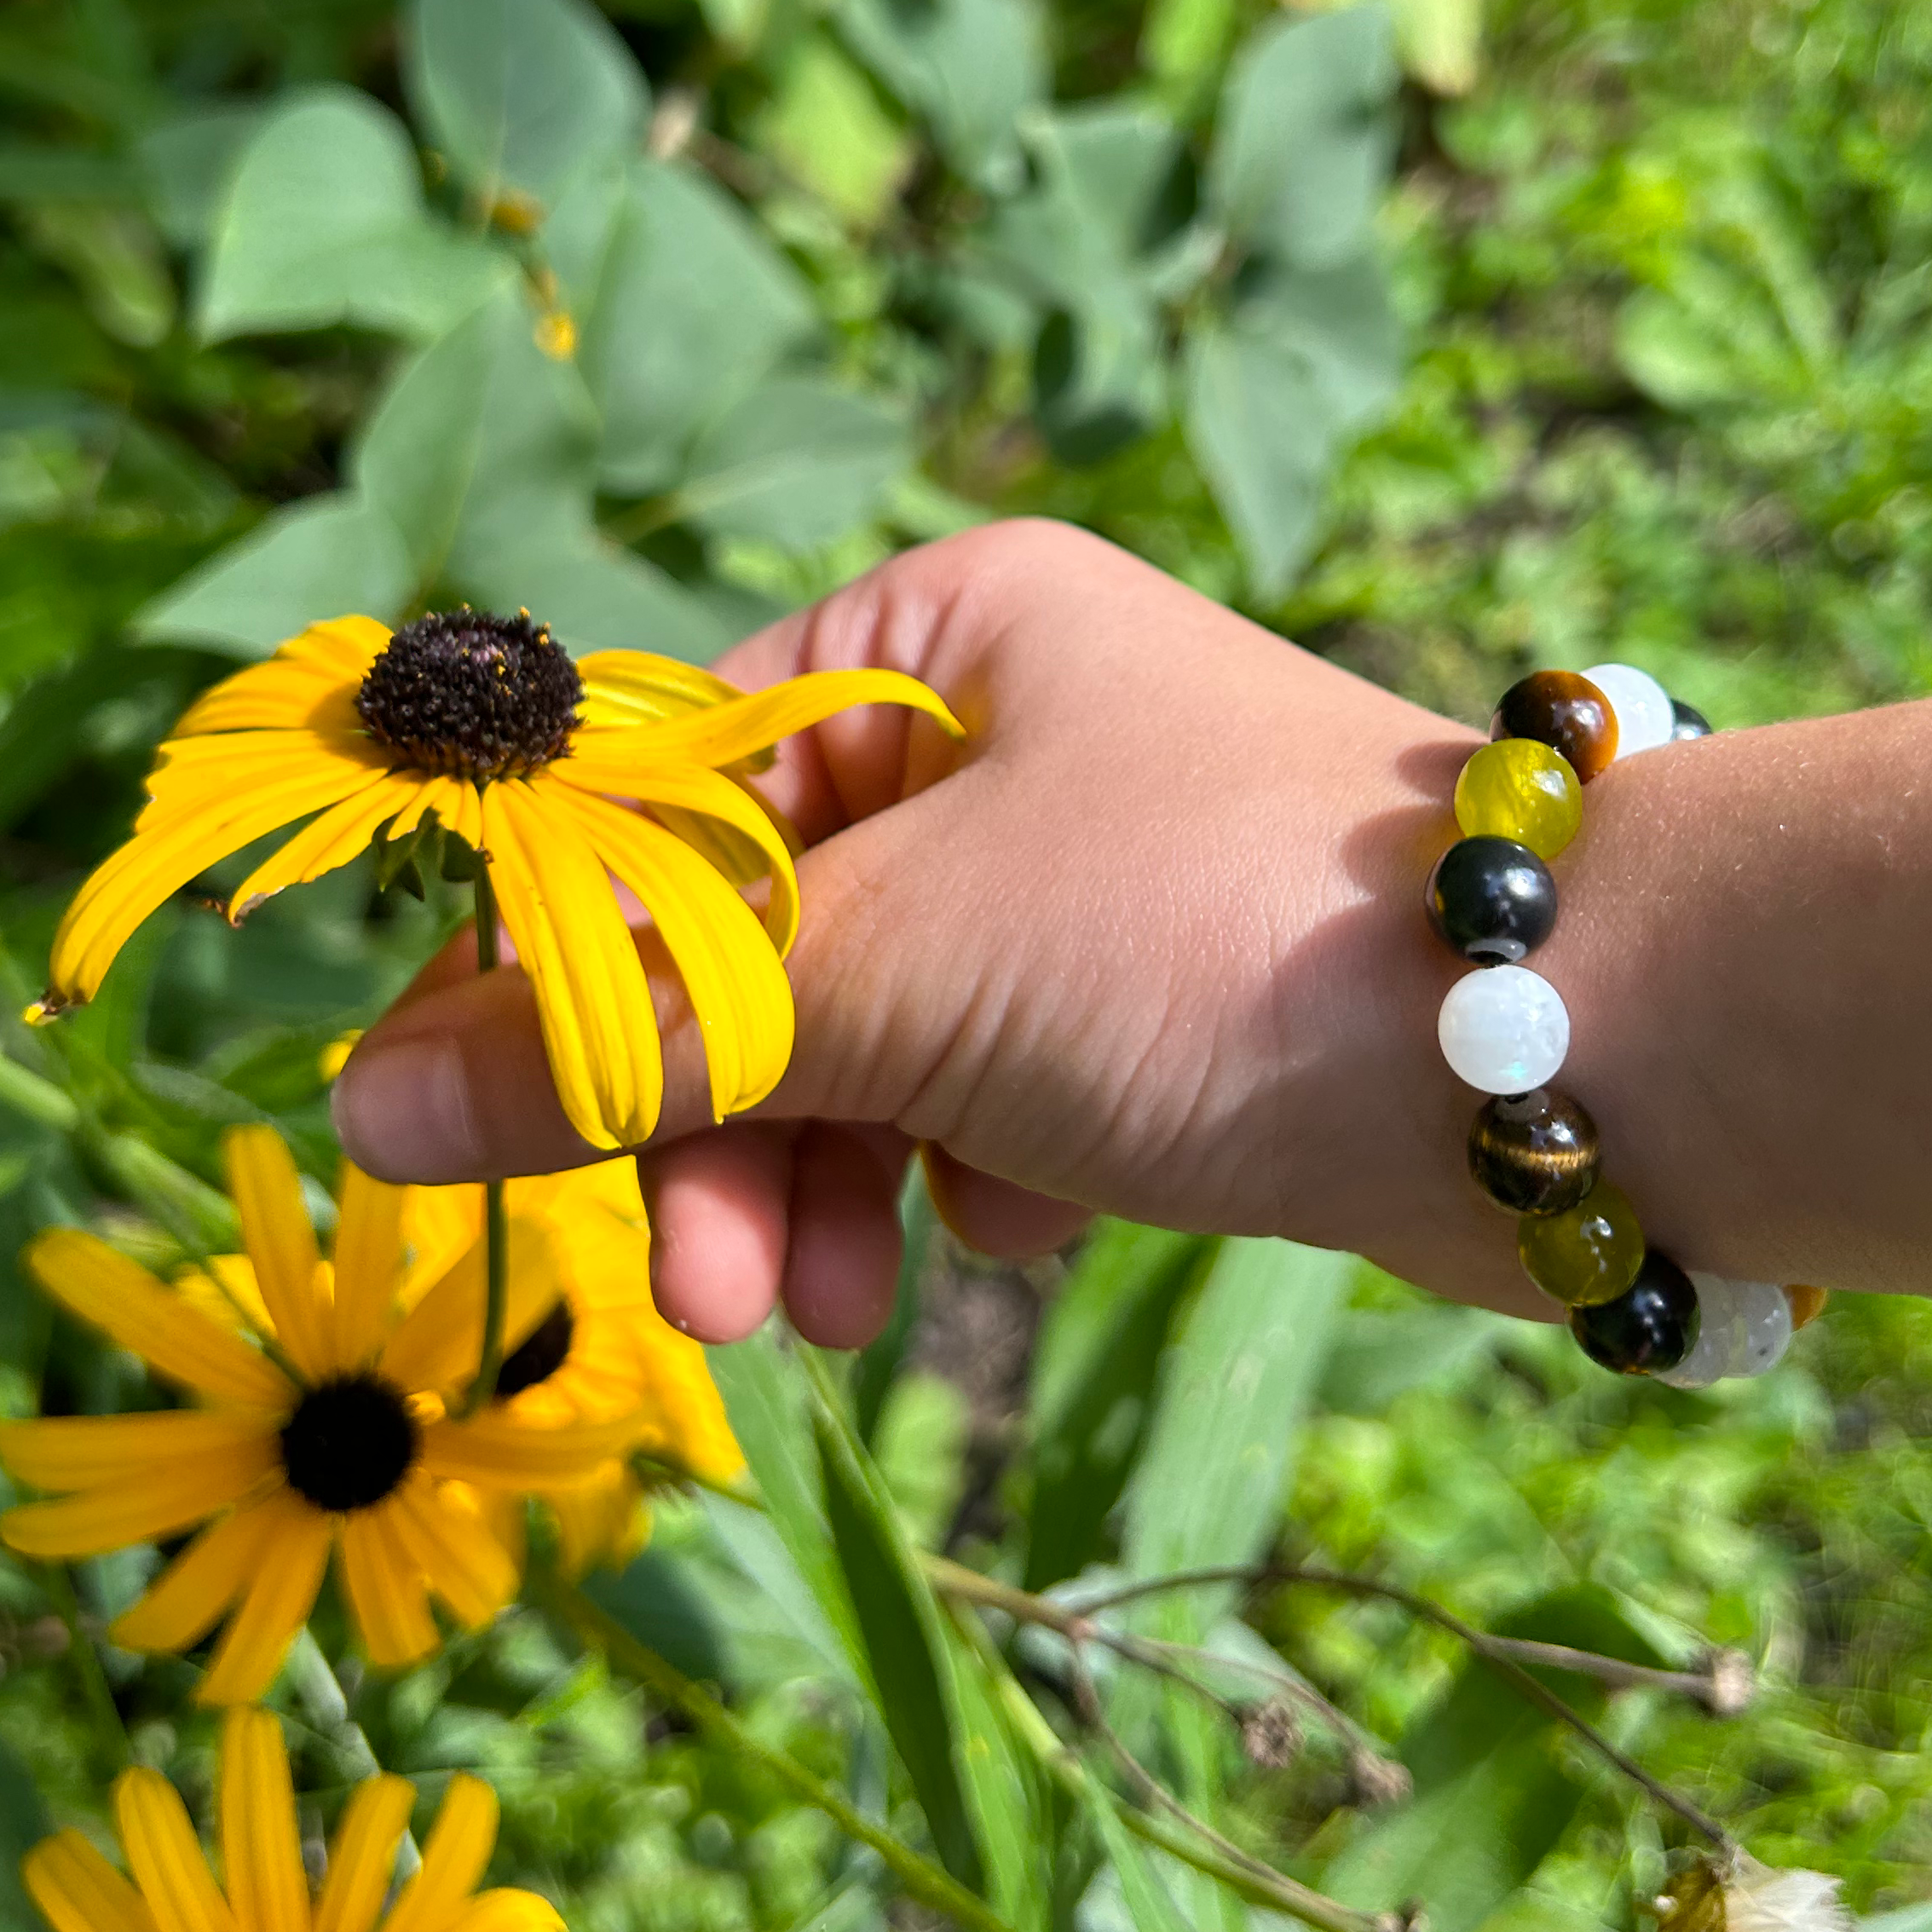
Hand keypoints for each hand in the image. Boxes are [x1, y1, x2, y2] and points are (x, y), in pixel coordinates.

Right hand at [332, 520, 1521, 1349]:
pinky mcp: (1159, 1008)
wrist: (1568, 1058)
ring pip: (867, 1038)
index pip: (663, 789)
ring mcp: (1087, 872)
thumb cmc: (1211, 939)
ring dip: (823, 1179)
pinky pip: (986, 1095)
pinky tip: (1026, 1224)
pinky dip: (969, 1178)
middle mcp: (1009, 724)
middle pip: (757, 937)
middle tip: (700, 1292)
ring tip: (836, 1304)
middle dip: (714, 1121)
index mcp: (936, 627)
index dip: (562, 956)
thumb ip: (629, 1034)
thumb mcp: (889, 975)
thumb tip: (363, 1097)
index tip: (479, 1108)